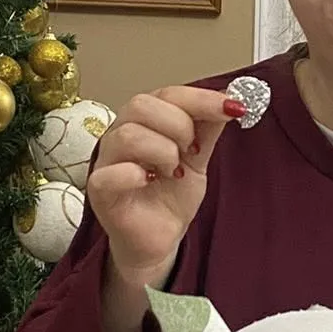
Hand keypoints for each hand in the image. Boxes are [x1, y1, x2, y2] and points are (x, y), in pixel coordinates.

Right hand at [88, 88, 242, 331]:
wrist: (160, 238)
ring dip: (162, 152)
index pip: (168, 93)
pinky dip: (133, 174)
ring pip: (128, 135)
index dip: (200, 98)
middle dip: (178, 125)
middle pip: (141, 104)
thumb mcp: (199, 158)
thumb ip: (208, 129)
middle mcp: (121, 133)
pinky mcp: (100, 191)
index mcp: (145, 120)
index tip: (232, 107)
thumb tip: (230, 100)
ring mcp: (107, 161)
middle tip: (192, 150)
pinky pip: (109, 174)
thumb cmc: (171, 194)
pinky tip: (150, 181)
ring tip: (174, 172)